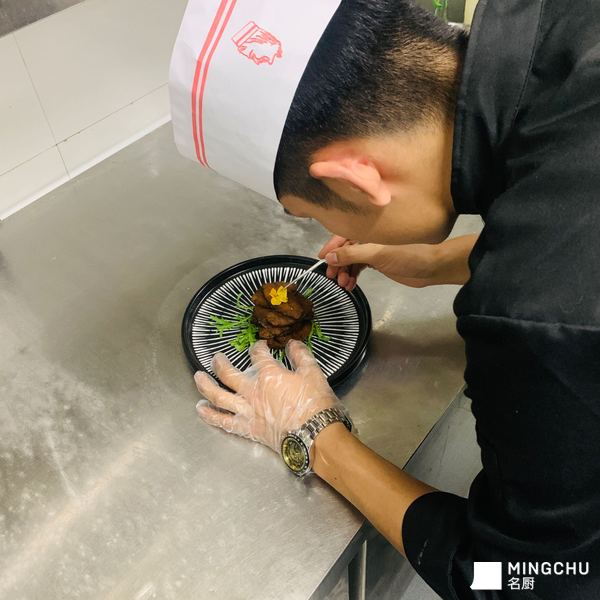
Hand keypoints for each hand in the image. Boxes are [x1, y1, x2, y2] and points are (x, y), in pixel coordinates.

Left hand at [194, 340, 340, 452]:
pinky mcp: (247, 428)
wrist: (315, 435)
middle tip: (216, 358)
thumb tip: (293, 344)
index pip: (257, 355)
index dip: (257, 347)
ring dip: (205, 386)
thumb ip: (301, 356)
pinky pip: (223, 422)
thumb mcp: (313, 373)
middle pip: (228, 373)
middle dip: (220, 363)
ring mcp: (247, 411)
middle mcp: (252, 391)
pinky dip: (210, 416)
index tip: (259, 346)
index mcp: (268, 375)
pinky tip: (201, 410)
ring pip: (218, 396)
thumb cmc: (316, 405)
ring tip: (198, 378)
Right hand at [318, 233, 476, 288]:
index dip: (331, 247)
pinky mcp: (379, 262)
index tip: (321, 259)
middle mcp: (369, 239)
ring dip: (345, 272)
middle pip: (346, 249)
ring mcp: (374, 251)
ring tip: (342, 285)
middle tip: (332, 278)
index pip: (343, 236)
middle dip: (337, 263)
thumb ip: (352, 254)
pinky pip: (360, 268)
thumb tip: (329, 257)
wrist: (432, 266)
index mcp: (369, 230)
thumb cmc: (408, 254)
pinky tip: (350, 285)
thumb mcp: (377, 254)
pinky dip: (354, 276)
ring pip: (352, 260)